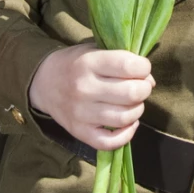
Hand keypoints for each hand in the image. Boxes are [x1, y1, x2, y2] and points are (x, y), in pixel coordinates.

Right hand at [29, 44, 154, 150]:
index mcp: (89, 62)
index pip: (127, 65)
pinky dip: (127, 134)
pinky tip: (129, 123)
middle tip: (141, 86)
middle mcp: (84, 88)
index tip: (143, 68)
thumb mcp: (95, 51)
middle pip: (131, 93)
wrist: (43, 82)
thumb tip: (150, 80)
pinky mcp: (79, 132)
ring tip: (134, 103)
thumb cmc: (76, 63)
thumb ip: (122, 60)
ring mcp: (81, 113)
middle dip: (144, 89)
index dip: (144, 67)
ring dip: (138, 109)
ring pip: (124, 117)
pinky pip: (110, 142)